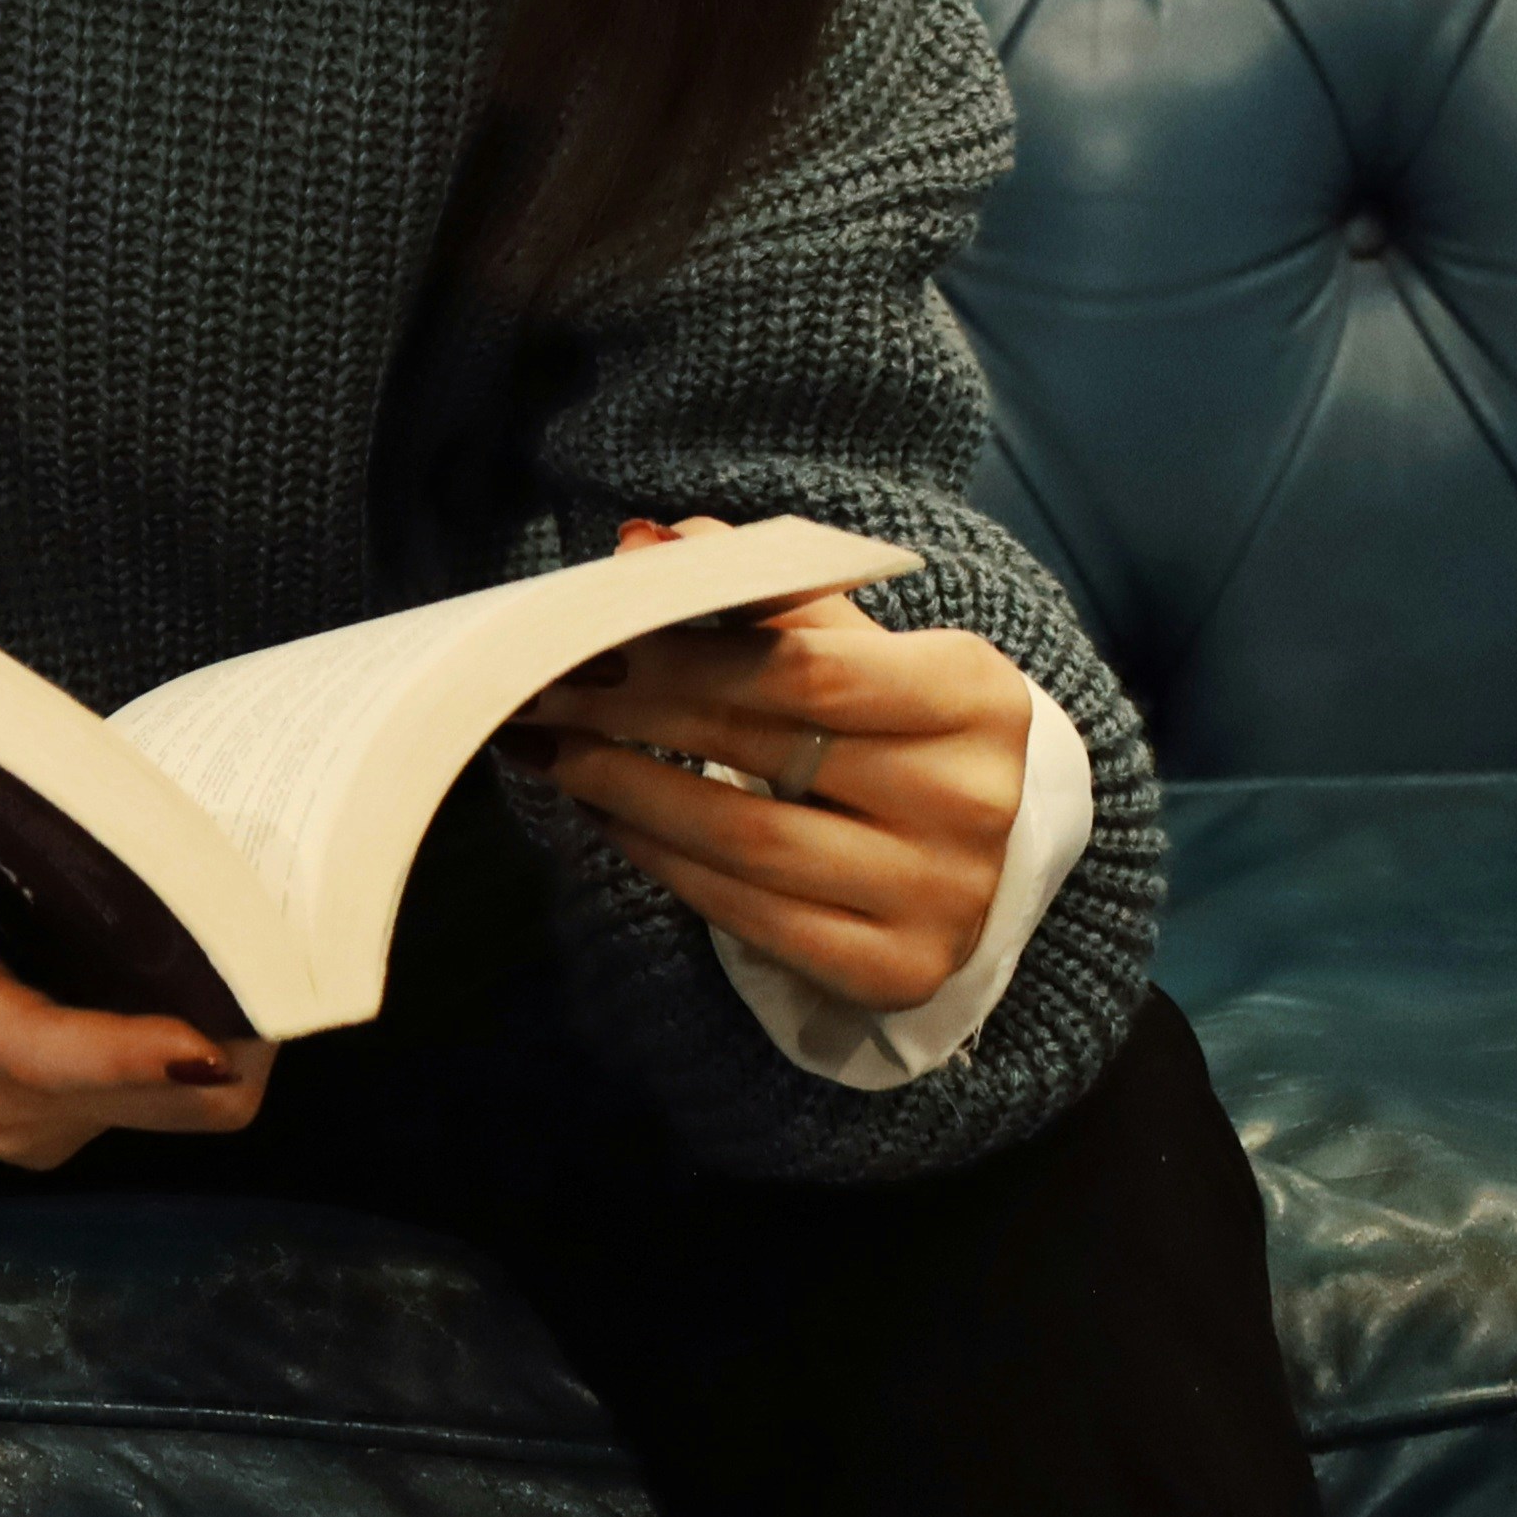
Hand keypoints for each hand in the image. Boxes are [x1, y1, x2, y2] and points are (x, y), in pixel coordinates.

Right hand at [0, 735, 270, 1169]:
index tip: (214, 1034)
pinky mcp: (57, 1114)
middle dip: (234, 1026)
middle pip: (161, 1096)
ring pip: (184, 1105)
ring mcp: (33, 1117)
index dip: (131, 1053)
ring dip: (234, 1035)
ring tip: (263, 930)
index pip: (43, 1054)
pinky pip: (168, 1098)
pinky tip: (212, 956)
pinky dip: (205, 1044)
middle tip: (286, 921)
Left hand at [505, 514, 1028, 1013]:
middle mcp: (970, 798)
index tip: (584, 640)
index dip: (682, 655)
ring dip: (625, 790)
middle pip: (762, 748)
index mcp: (972, 694)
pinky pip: (747, 913)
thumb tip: (643, 547)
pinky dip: (662, 860)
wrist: (978, 854)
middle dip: (630, 713)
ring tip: (552, 753)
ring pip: (745, 839)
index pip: (803, 669)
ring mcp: (940, 894)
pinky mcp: (894, 969)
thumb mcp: (856, 649)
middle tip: (538, 692)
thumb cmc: (894, 728)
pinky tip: (607, 818)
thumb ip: (761, 594)